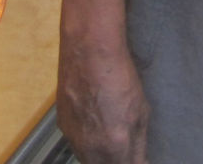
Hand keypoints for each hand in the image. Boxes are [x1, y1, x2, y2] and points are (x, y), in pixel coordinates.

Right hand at [57, 40, 149, 163]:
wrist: (88, 49)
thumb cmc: (120, 75)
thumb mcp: (141, 110)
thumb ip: (138, 142)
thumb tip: (139, 160)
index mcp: (115, 146)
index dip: (134, 162)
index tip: (137, 156)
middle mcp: (91, 148)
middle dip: (115, 160)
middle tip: (123, 145)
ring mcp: (73, 136)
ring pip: (87, 159)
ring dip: (99, 155)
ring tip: (107, 133)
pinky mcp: (61, 124)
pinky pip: (75, 142)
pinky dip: (85, 139)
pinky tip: (92, 120)